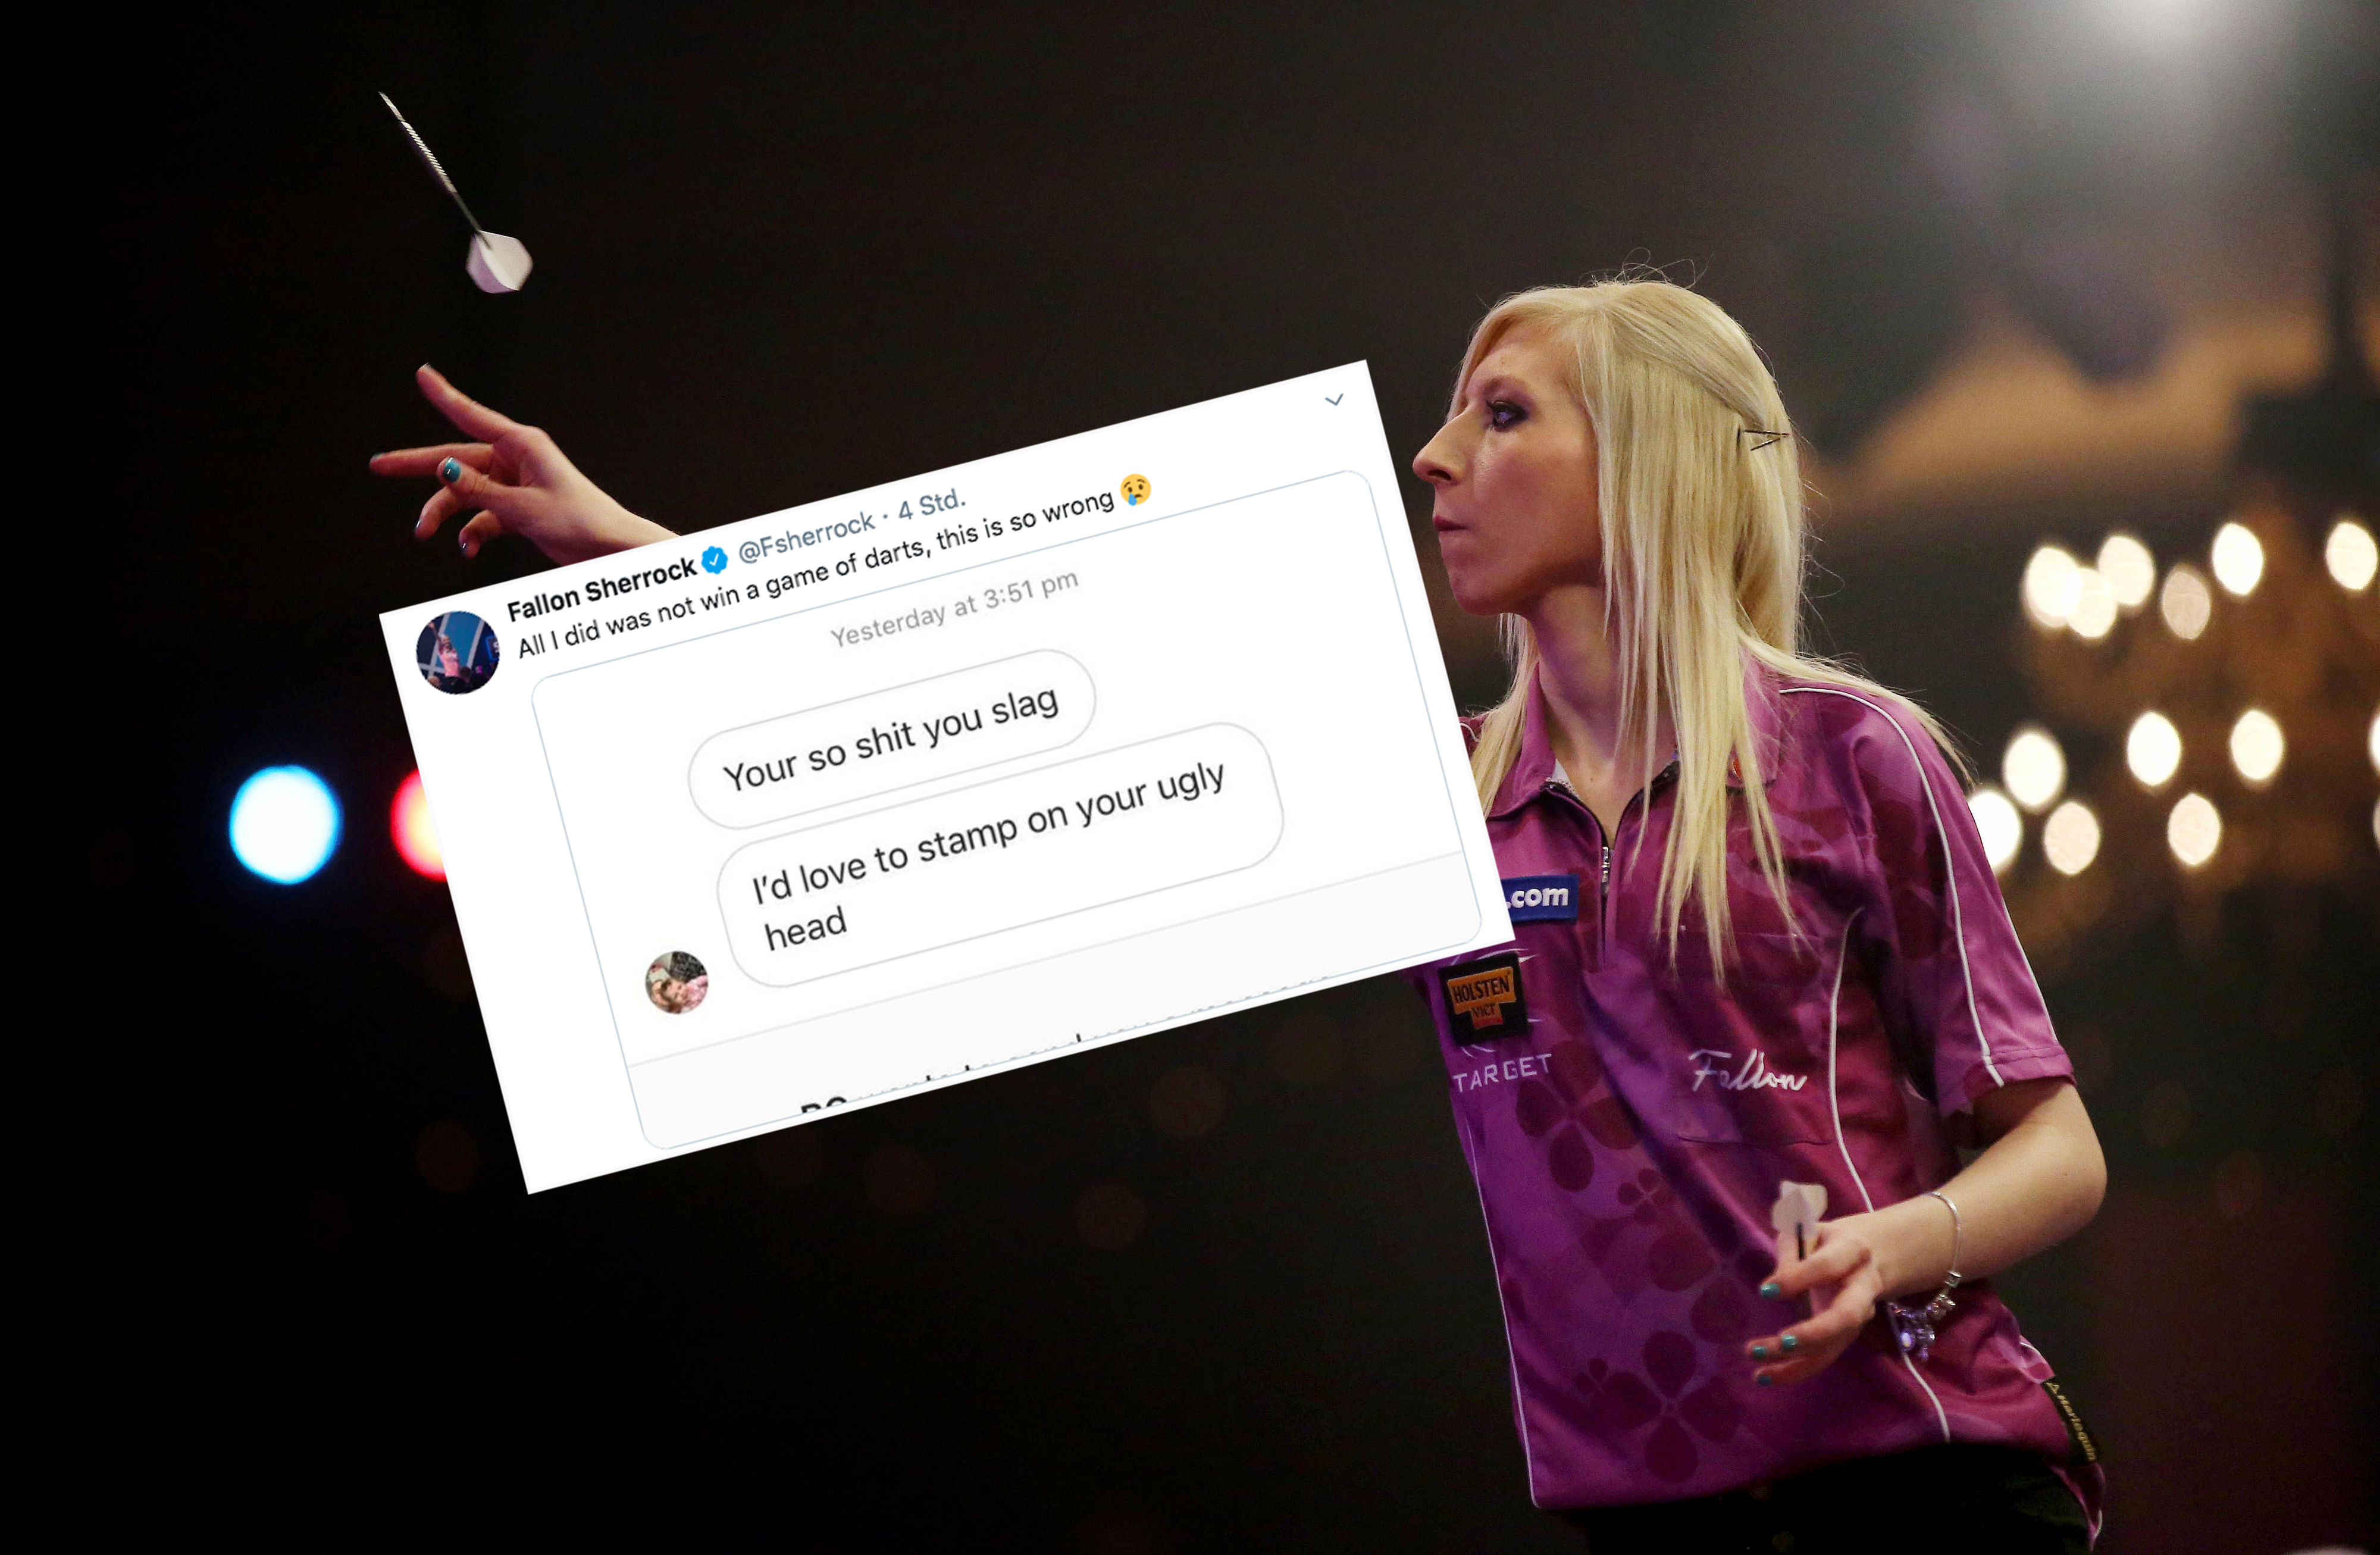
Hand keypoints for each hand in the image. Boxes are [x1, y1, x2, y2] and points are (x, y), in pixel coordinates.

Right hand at [370, 365, 674, 563]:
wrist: (611, 551)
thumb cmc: (580, 523)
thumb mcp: (523, 508)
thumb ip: (479, 491)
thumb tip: (443, 468)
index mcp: (522, 445)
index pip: (472, 416)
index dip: (444, 396)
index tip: (422, 373)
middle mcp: (516, 459)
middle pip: (456, 459)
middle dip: (418, 466)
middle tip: (378, 465)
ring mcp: (516, 484)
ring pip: (465, 492)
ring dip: (444, 512)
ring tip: (423, 532)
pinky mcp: (519, 508)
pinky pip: (483, 515)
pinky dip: (472, 532)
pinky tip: (467, 548)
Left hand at [1745, 1215, 1887, 1386]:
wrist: (1869, 1255)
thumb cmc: (1826, 1240)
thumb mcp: (1807, 1231)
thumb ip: (1792, 1251)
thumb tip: (1774, 1286)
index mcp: (1853, 1252)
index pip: (1827, 1267)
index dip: (1798, 1278)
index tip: (1765, 1291)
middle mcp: (1863, 1290)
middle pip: (1845, 1318)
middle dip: (1814, 1333)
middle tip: (1781, 1341)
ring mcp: (1858, 1318)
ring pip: (1833, 1346)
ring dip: (1796, 1361)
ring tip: (1758, 1365)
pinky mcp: (1845, 1337)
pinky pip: (1822, 1358)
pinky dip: (1793, 1371)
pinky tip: (1762, 1375)